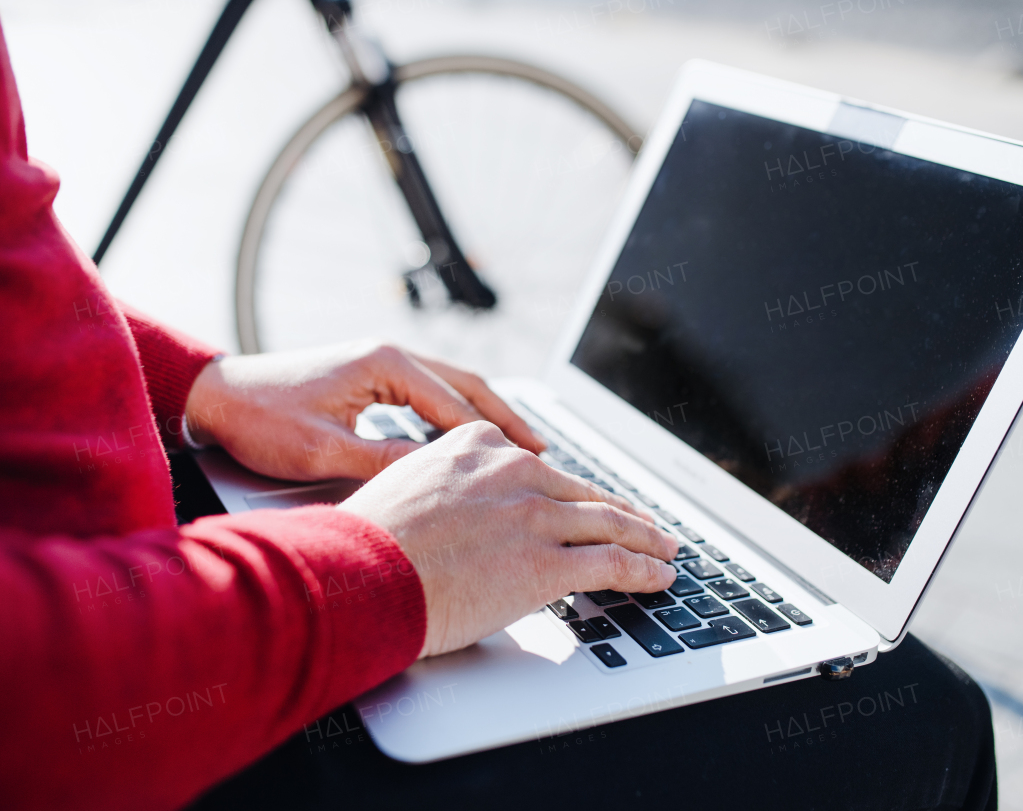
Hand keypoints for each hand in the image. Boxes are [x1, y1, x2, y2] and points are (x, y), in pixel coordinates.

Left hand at [184, 341, 545, 481]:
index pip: (457, 406)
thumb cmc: (261, 418)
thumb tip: (433, 477)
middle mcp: (390, 355)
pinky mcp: (372, 376)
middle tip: (542, 450)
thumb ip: (381, 461)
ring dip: (485, 414)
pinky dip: (457, 413)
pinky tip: (467, 438)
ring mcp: (382, 362)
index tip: (526, 466)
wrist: (219, 396)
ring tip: (519, 444)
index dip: (494, 440)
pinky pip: (429, 393)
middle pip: (468, 386)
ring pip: (452, 387)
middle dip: (506, 419)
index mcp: (386, 364)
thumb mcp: (322, 449)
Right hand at [338, 421, 678, 657]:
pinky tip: (659, 576)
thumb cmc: (366, 542)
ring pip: (611, 522)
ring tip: (665, 549)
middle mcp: (512, 471)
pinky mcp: (548, 562)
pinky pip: (613, 562)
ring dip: (647, 539)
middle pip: (584, 492)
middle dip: (621, 511)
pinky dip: (645, 570)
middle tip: (645, 524)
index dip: (571, 487)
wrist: (357, 574)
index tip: (587, 497)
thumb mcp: (405, 488)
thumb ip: (447, 491)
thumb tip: (462, 515)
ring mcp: (534, 515)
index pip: (540, 466)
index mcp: (476, 446)